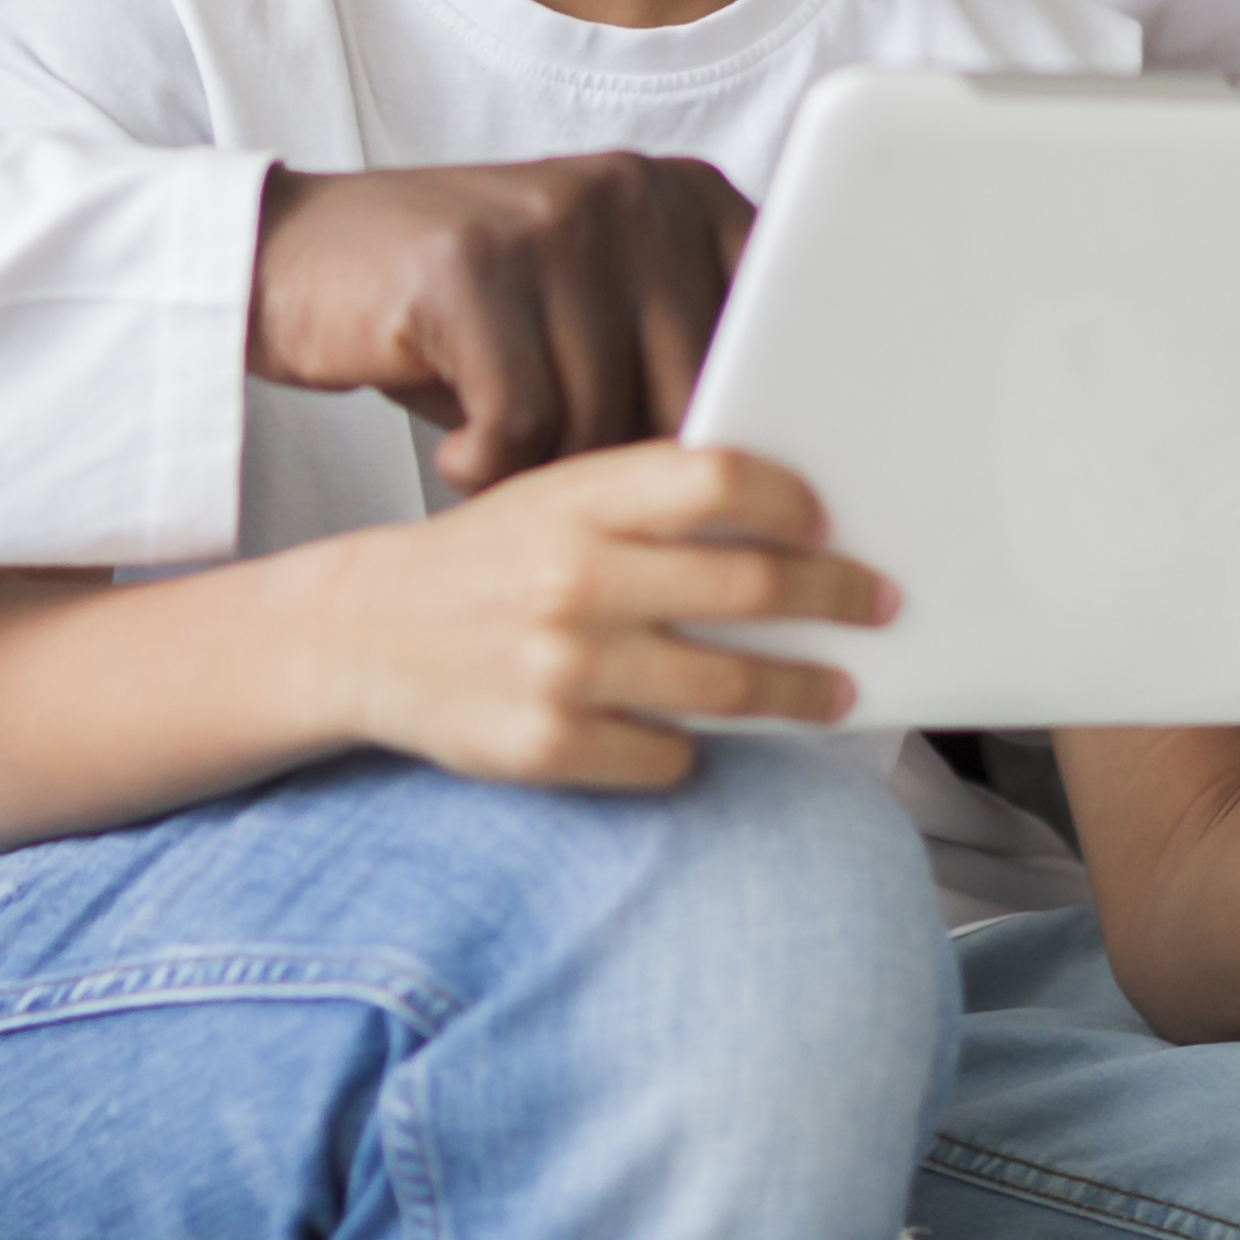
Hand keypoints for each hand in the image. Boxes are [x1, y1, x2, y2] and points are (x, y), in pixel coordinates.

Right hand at [251, 154, 751, 490]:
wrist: (298, 257)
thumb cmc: (462, 312)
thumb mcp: (588, 304)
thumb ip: (675, 348)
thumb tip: (770, 481)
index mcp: (681, 195)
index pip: (771, 326)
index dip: (749, 415)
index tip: (724, 479)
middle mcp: (629, 192)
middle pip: (691, 383)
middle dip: (637, 463)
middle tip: (581, 496)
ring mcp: (548, 221)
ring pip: (604, 413)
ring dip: (553, 473)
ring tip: (507, 464)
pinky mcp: (468, 269)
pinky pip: (521, 419)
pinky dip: (489, 463)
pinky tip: (460, 453)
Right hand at [305, 443, 885, 791]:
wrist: (363, 634)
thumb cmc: (486, 563)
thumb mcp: (553, 498)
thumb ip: (649, 504)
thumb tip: (790, 528)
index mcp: (579, 499)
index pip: (717, 481)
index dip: (792, 503)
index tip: (831, 525)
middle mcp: (574, 578)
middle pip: (748, 588)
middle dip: (833, 600)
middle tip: (876, 606)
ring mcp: (562, 667)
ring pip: (728, 688)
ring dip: (801, 692)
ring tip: (836, 692)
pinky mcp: (548, 747)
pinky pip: (668, 757)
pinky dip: (694, 749)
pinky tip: (699, 734)